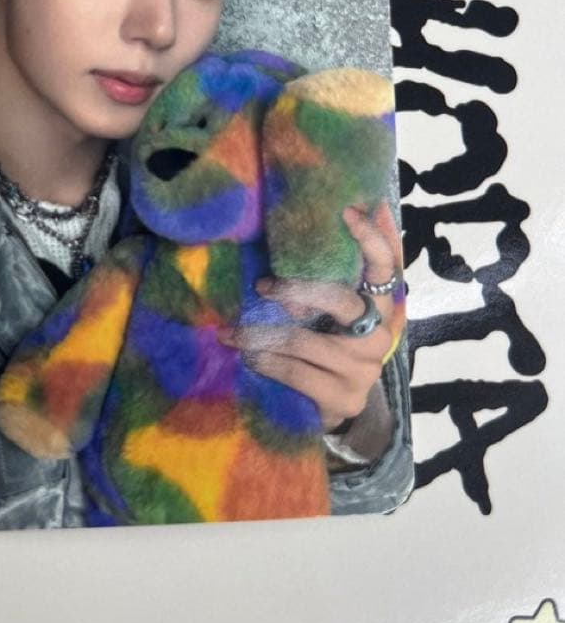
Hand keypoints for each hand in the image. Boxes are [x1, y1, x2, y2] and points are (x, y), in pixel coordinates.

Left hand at [220, 202, 404, 431]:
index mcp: (380, 309)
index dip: (373, 238)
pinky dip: (266, 362)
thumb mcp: (327, 314)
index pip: (387, 267)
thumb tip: (321, 224)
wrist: (329, 410)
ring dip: (262, 334)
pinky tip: (248, 356)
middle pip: (342, 300)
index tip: (348, 211)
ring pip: (306, 341)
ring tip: (234, 331)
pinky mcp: (343, 398)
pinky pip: (297, 373)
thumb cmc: (323, 351)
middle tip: (262, 285)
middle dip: (296, 289)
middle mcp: (379, 337)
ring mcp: (363, 370)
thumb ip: (327, 278)